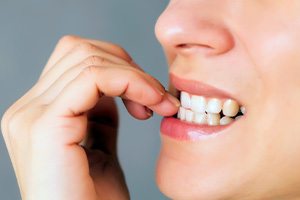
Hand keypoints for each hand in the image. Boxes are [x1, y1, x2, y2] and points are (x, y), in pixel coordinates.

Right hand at [1, 35, 178, 199]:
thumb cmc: (95, 198)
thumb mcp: (99, 143)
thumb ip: (99, 111)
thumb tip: (114, 84)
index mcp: (39, 112)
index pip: (76, 59)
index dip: (119, 67)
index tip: (149, 96)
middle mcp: (27, 109)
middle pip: (80, 50)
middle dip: (128, 66)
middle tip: (156, 96)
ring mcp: (31, 116)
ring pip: (88, 58)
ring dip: (135, 75)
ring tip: (158, 104)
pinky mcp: (45, 126)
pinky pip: (94, 78)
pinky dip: (130, 82)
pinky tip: (150, 104)